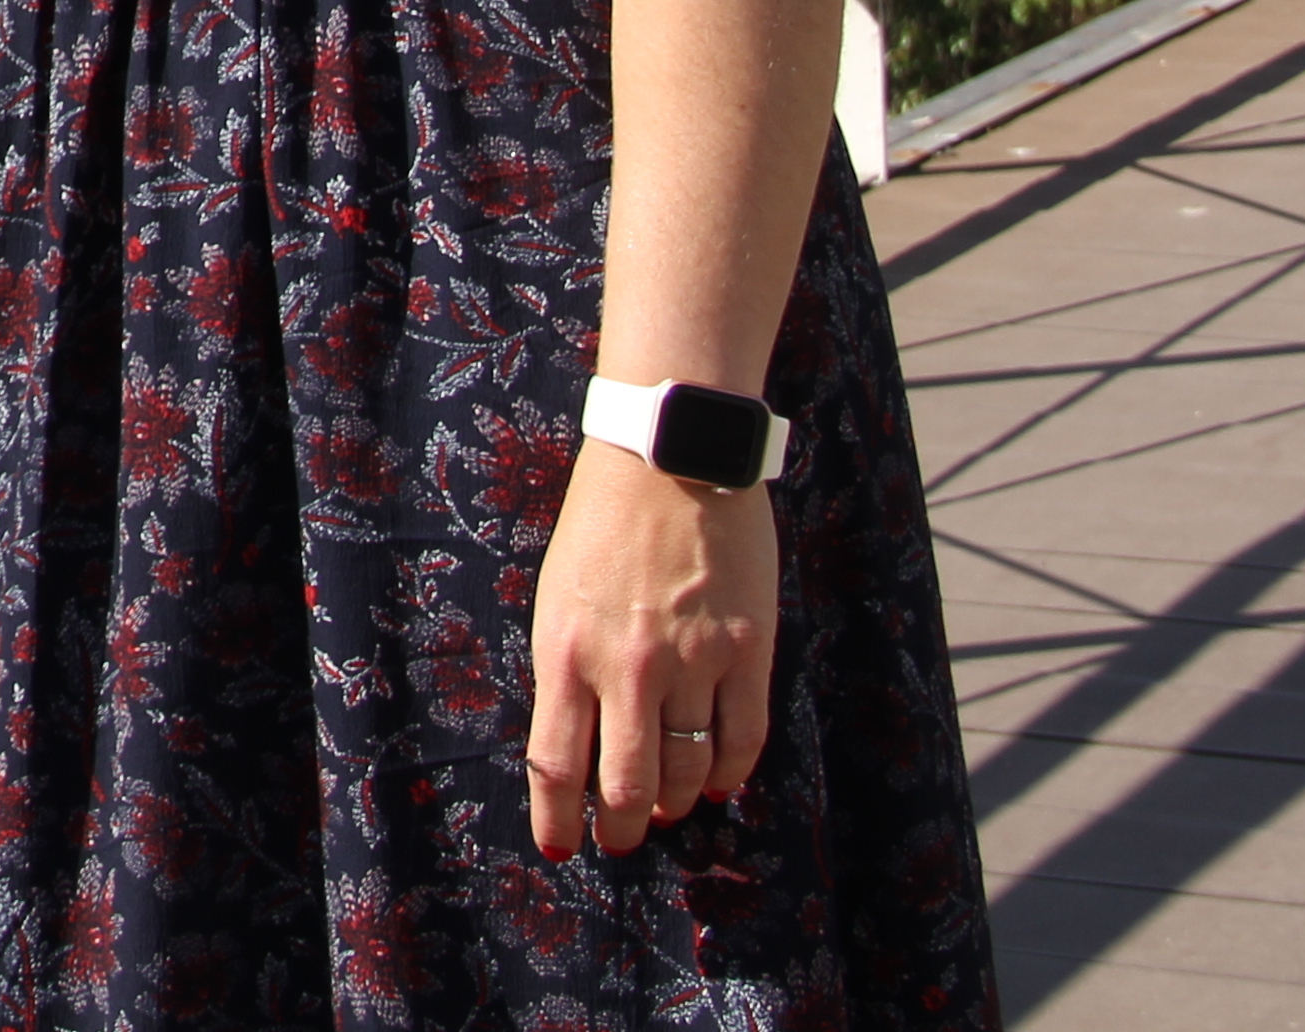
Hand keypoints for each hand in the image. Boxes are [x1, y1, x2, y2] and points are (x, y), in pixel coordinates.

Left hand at [525, 442, 775, 858]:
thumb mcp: (559, 597)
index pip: (555, 763)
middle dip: (620, 829)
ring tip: (666, 807)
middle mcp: (626, 666)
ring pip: (685, 772)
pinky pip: (742, 739)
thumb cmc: (602, 526)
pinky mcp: (749, 651)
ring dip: (673, 804)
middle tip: (622, 838)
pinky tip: (715, 781)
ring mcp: (692, 660)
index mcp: (565, 650)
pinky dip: (728, 773)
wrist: (669, 457)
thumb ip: (569, 671)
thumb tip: (580, 748)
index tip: (561, 847)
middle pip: (624, 786)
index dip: (557, 819)